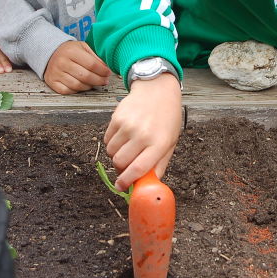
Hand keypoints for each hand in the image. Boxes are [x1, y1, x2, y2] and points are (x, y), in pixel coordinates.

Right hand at [43, 41, 110, 93]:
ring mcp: (56, 73)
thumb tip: (106, 67)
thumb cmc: (70, 51)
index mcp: (71, 51)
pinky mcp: (52, 82)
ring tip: (95, 82)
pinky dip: (78, 90)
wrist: (51, 53)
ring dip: (90, 86)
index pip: (92, 64)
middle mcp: (62, 62)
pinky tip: (83, 85)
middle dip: (99, 80)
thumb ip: (95, 56)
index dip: (103, 71)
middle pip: (85, 76)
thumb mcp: (83, 47)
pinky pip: (68, 91)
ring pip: (78, 85)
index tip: (108, 72)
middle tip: (105, 80)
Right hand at [104, 74, 182, 190]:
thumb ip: (159, 165)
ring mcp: (128, 125)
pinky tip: (123, 136)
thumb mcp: (170, 143)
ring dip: (116, 155)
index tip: (121, 187)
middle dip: (120, 169)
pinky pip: (106, 140)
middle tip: (125, 167)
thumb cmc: (166, 119)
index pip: (138, 169)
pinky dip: (112, 143)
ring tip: (127, 148)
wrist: (157, 90)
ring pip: (111, 152)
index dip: (127, 181)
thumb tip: (146, 185)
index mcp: (159, 143)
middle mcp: (143, 134)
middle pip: (120, 162)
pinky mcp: (117, 117)